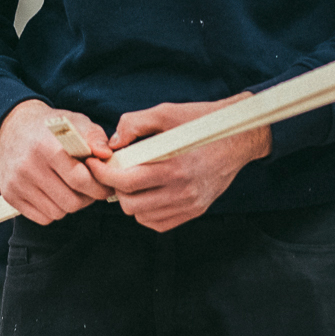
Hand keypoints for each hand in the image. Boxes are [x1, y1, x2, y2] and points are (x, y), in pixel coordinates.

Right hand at [0, 99, 113, 224]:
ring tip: (72, 189)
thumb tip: (106, 154)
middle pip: (71, 202)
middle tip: (90, 189)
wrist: (14, 128)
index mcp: (47, 147)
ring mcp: (16, 183)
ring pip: (57, 213)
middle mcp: (28, 166)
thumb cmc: (51, 128)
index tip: (105, 186)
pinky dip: (53, 210)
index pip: (80, 180)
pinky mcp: (9, 195)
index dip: (98, 187)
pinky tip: (55, 194)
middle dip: (87, 199)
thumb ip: (94, 136)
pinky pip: (42, 218)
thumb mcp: (75, 122)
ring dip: (69, 205)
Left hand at [93, 95, 268, 231]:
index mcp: (175, 166)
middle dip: (116, 187)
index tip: (94, 165)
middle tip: (115, 171)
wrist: (240, 137)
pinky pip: (158, 223)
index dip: (103, 174)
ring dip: (131, 200)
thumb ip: (135, 123)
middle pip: (130, 203)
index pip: (127, 182)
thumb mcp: (167, 112)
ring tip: (133, 181)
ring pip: (142, 216)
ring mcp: (191, 204)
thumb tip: (112, 143)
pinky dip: (146, 211)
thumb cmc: (202, 122)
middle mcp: (184, 191)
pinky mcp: (196, 211)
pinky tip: (148, 193)